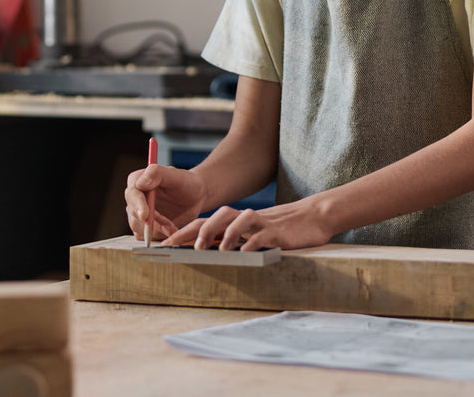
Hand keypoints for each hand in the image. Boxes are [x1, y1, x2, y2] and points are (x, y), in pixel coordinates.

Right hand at [124, 164, 204, 242]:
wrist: (195, 197)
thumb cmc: (186, 183)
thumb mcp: (175, 176)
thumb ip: (157, 174)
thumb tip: (140, 183)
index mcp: (137, 180)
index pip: (132, 195)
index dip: (137, 206)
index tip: (145, 216)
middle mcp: (135, 197)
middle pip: (133, 214)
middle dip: (152, 222)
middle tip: (169, 226)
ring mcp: (138, 213)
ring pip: (139, 228)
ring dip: (157, 231)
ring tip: (173, 228)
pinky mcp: (144, 226)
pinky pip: (146, 236)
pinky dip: (159, 236)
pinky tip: (171, 231)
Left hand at [169, 197, 334, 250]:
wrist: (311, 218)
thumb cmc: (277, 231)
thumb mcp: (250, 237)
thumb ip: (230, 243)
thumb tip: (205, 256)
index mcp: (232, 222)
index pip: (201, 224)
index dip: (181, 233)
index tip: (162, 246)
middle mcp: (241, 219)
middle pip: (213, 219)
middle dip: (192, 232)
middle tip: (177, 246)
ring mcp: (259, 222)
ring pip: (235, 221)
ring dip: (221, 235)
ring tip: (209, 249)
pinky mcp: (275, 230)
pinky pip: (260, 234)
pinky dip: (250, 243)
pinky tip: (244, 253)